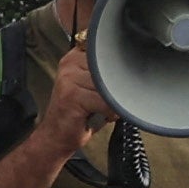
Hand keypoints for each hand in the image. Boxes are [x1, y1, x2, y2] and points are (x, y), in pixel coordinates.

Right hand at [30, 46, 116, 167]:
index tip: (117, 82)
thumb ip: (104, 71)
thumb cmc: (78, 112)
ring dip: (114, 101)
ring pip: (109, 85)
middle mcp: (70, 64)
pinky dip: (111, 112)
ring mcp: (69, 79)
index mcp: (74, 57)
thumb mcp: (90, 85)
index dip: (118, 68)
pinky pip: (105, 101)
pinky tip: (104, 116)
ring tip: (106, 108)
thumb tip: (132, 66)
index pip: (107, 51)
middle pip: (110, 69)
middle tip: (111, 99)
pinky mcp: (72, 96)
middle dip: (116, 87)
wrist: (56, 136)